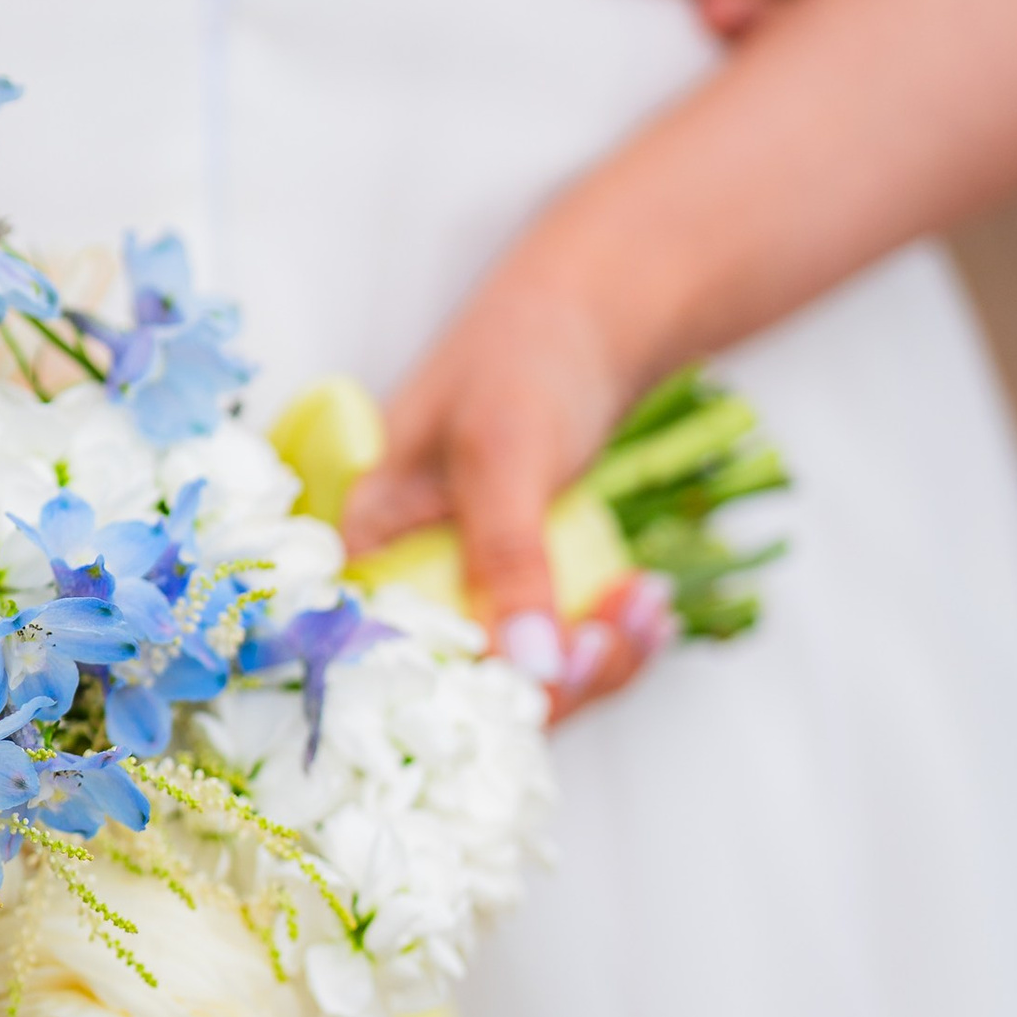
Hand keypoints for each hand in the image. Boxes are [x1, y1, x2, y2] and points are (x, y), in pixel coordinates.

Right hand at [342, 244, 650, 706]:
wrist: (582, 322)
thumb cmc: (519, 360)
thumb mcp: (504, 453)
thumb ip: (508, 557)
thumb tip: (532, 668)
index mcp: (367, 548)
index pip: (390, 666)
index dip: (468, 694)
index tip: (550, 673)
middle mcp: (403, 581)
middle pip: (463, 687)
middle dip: (552, 681)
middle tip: (612, 637)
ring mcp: (465, 591)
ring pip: (520, 678)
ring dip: (594, 665)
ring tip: (646, 608)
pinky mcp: (518, 594)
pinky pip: (557, 653)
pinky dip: (610, 643)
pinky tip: (649, 609)